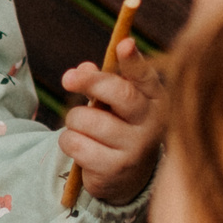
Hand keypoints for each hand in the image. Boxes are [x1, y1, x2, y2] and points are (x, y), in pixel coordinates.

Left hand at [57, 35, 163, 204]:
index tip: (124, 45)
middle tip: (67, 78)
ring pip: (87, 119)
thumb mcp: (115, 103)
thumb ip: (103, 83)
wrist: (127, 177)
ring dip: (74, 119)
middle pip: (120, 94)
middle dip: (90, 82)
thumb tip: (84, 68)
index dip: (134, 61)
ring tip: (82, 127)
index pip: (145, 77)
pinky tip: (80, 147)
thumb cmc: (120, 127)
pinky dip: (68, 140)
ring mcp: (135, 148)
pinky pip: (75, 143)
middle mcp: (151, 124)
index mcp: (155, 100)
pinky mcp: (114, 168)